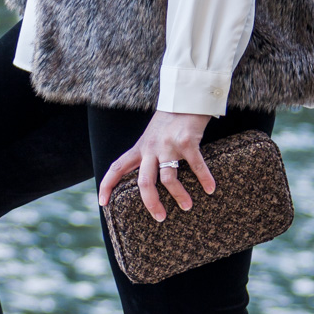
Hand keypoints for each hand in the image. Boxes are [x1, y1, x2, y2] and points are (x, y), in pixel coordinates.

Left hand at [98, 111, 215, 220]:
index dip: (107, 185)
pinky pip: (196, 166)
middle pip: (144, 183)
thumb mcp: (151, 136)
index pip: (117, 167)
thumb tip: (147, 179)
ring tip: (187, 207)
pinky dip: (204, 179)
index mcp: (140, 148)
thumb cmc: (170, 119)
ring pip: (169, 179)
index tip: (102, 203)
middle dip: (151, 203)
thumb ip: (147, 154)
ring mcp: (168, 145)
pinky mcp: (187, 141)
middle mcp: (151, 148)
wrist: (185, 95)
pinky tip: (211, 189)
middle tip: (160, 218)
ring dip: (179, 196)